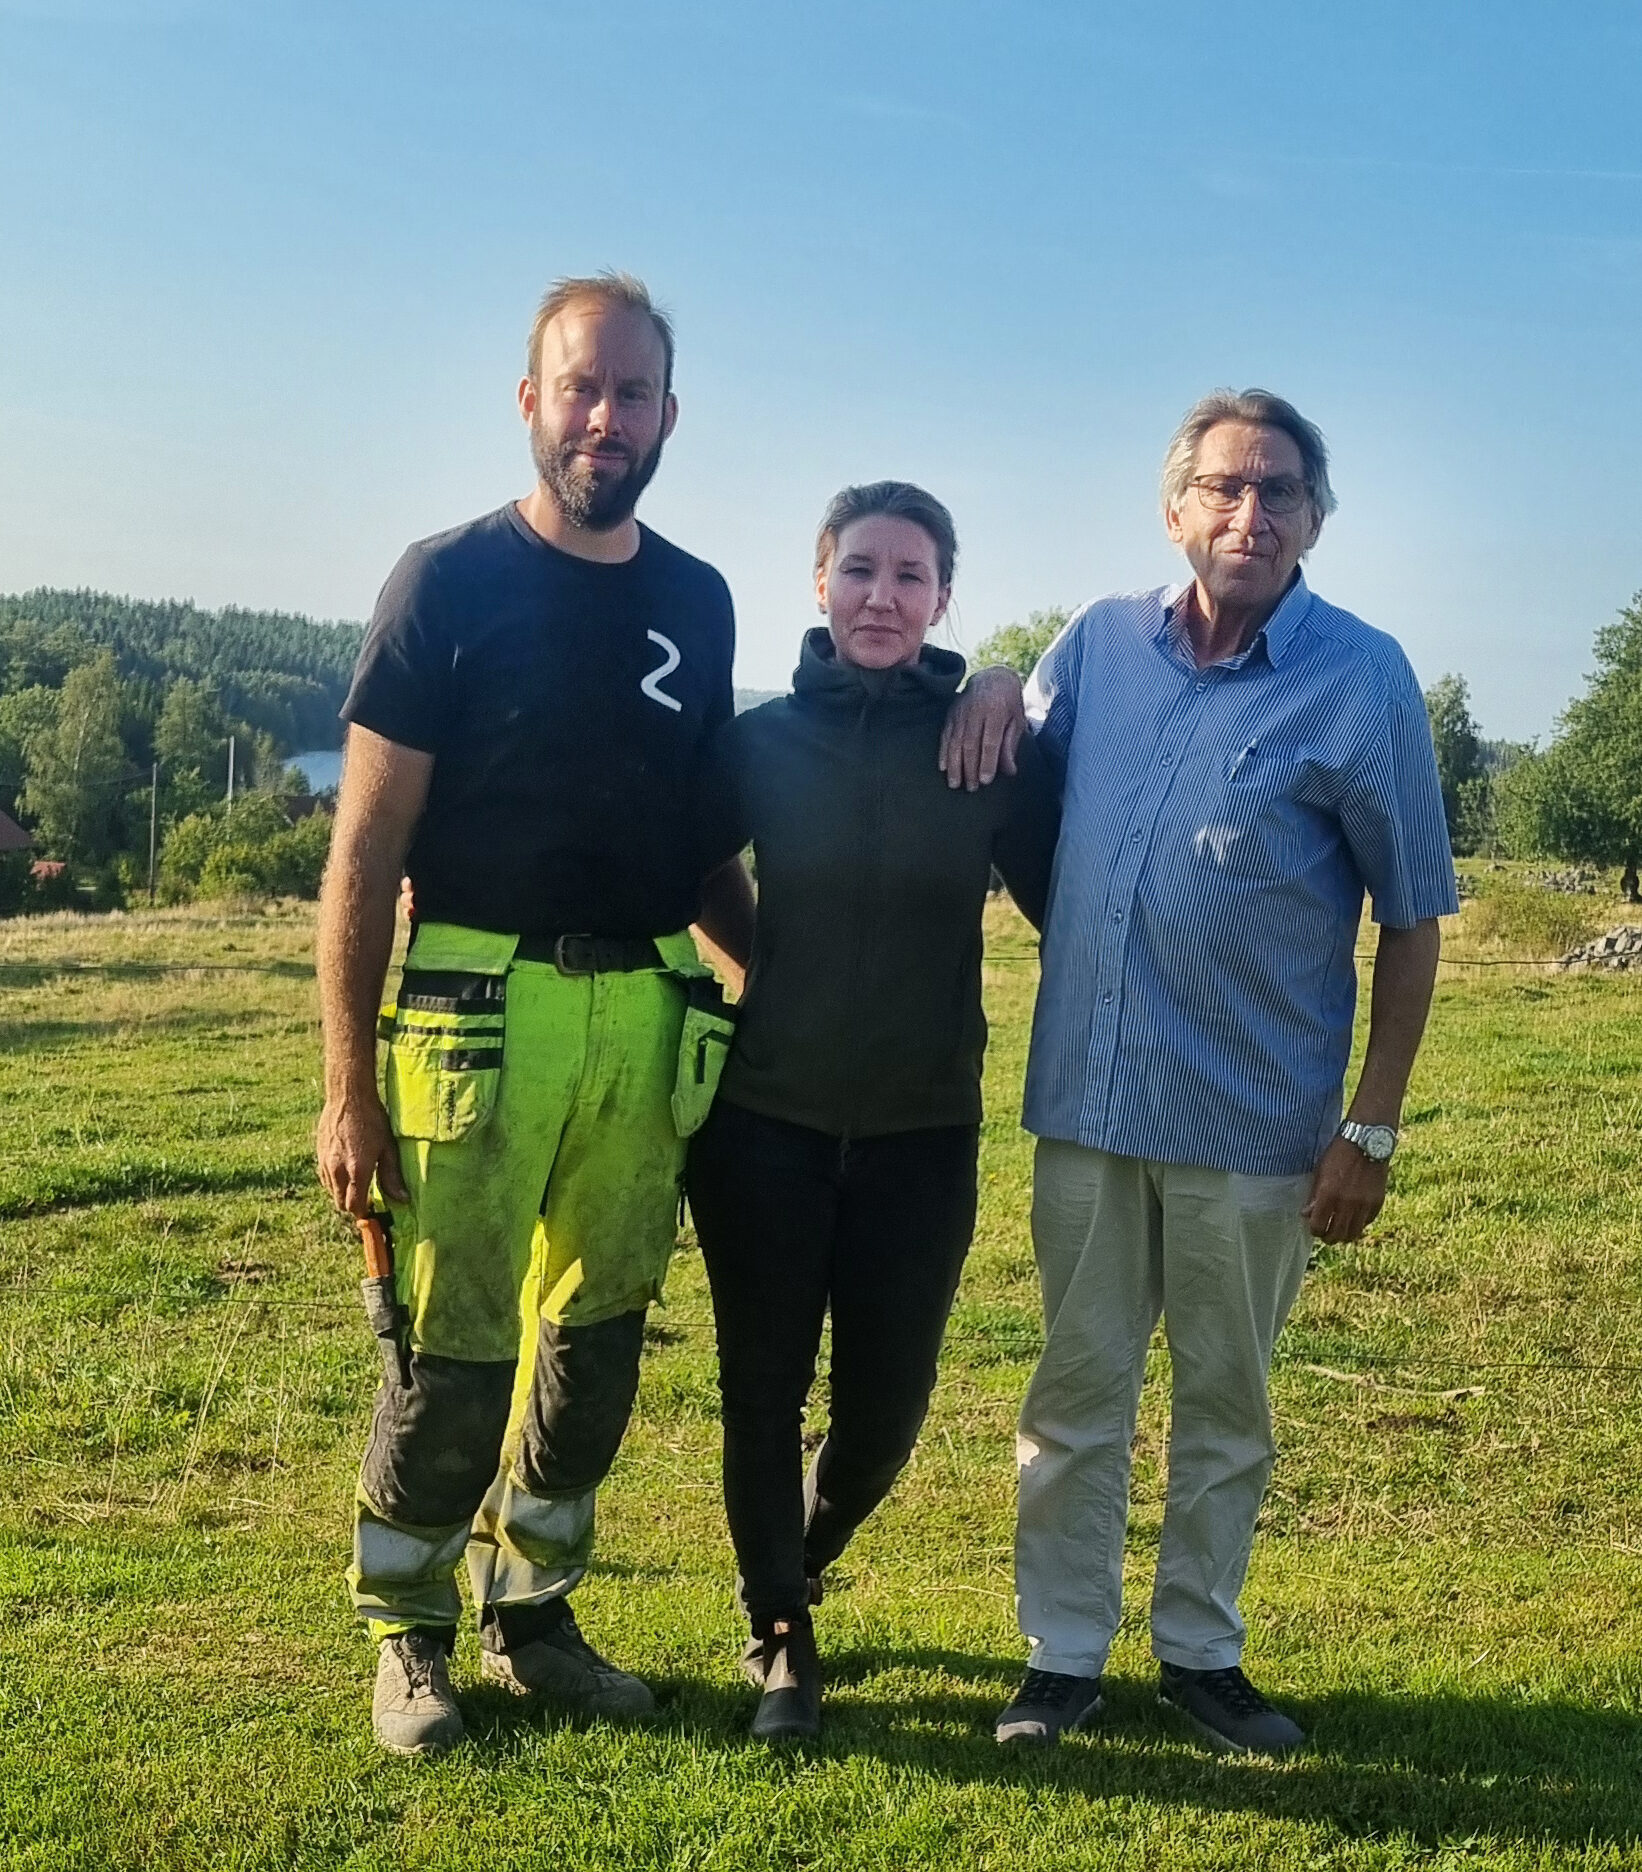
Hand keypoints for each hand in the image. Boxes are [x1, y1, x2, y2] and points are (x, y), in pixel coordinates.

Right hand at [317, 1087, 407, 1217]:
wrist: (348, 1097)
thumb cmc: (373, 1120)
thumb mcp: (388, 1147)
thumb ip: (392, 1176)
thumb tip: (402, 1199)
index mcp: (357, 1170)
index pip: (355, 1206)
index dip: (363, 1212)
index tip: (372, 1210)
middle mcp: (337, 1170)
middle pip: (340, 1203)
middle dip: (352, 1205)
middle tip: (366, 1197)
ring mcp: (325, 1163)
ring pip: (331, 1192)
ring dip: (342, 1193)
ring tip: (357, 1183)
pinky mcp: (318, 1156)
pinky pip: (324, 1179)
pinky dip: (334, 1182)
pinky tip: (345, 1171)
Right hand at [938, 666, 1025, 790]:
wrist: (992, 679)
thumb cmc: (1009, 704)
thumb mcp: (1017, 722)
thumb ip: (1011, 745)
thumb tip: (1009, 771)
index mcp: (996, 710)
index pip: (990, 740)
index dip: (987, 762)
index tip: (985, 781)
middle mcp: (975, 710)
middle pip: (970, 743)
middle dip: (970, 768)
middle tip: (971, 788)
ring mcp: (960, 712)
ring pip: (955, 741)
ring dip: (954, 765)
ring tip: (955, 784)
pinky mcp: (950, 714)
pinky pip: (945, 736)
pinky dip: (943, 753)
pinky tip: (942, 768)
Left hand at [1301, 1135, 1388, 1242]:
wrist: (1366, 1142)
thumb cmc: (1338, 1154)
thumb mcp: (1320, 1171)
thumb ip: (1313, 1195)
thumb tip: (1306, 1214)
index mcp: (1328, 1195)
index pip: (1318, 1226)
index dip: (1314, 1230)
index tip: (1314, 1227)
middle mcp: (1347, 1203)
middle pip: (1336, 1235)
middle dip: (1328, 1237)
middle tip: (1325, 1233)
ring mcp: (1364, 1204)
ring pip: (1353, 1233)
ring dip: (1344, 1235)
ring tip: (1339, 1230)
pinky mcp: (1377, 1202)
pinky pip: (1367, 1222)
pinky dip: (1359, 1223)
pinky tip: (1353, 1218)